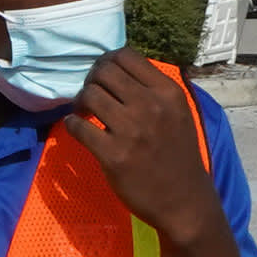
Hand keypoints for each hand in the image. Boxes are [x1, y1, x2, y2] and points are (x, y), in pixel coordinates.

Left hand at [65, 46, 218, 241]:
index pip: (126, 56)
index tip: (102, 76)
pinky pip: (78, 127)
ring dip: (80, 101)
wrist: (184, 200)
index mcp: (167, 93)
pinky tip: (78, 129)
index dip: (107, 62)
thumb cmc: (178, 155)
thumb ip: (152, 90)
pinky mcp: (113, 155)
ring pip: (90, 95)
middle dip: (91, 80)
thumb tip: (115, 69)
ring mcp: (131, 131)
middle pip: (104, 72)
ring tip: (84, 113)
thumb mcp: (177, 113)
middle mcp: (150, 106)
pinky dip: (72, 124)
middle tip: (91, 95)